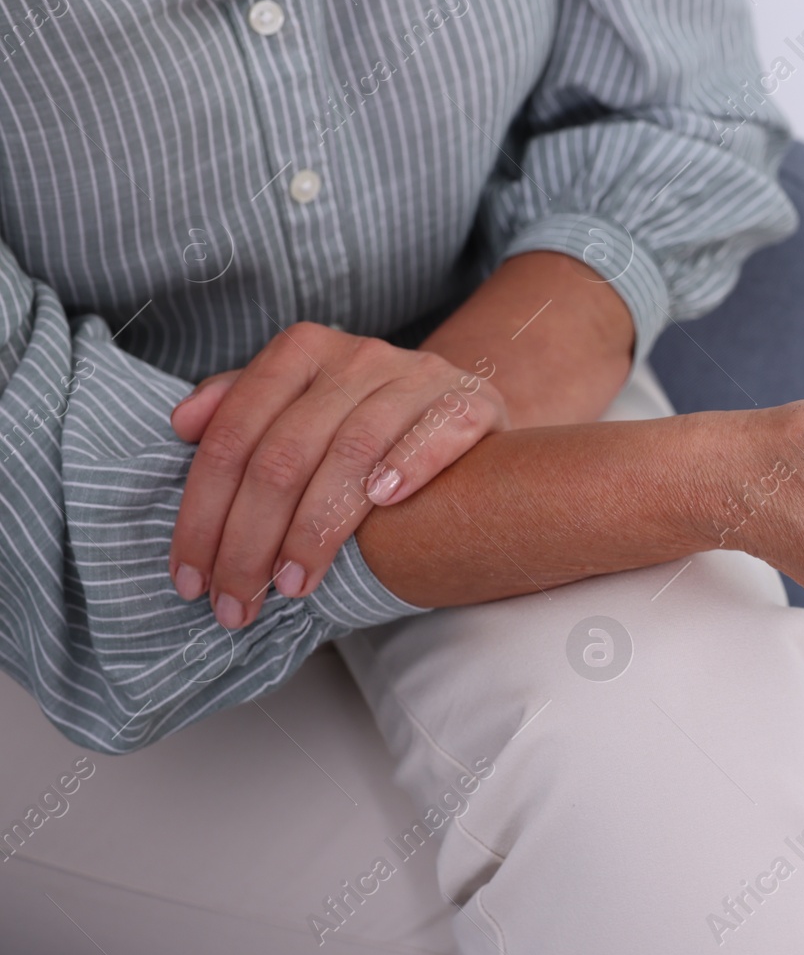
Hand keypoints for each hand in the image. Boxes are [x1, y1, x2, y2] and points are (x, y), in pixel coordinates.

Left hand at [168, 322, 507, 627]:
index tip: (190, 578)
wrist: (461, 406)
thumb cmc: (365, 418)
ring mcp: (417, 377)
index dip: (203, 512)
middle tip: (237, 602)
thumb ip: (239, 408)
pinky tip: (382, 505)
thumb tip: (182, 423)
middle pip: (283, 455)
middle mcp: (357, 357)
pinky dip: (406, 466)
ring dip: (315, 529)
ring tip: (292, 585)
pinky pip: (434, 434)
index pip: (233, 437)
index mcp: (301, 352)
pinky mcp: (469, 403)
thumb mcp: (298, 402)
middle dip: (249, 540)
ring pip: (351, 452)